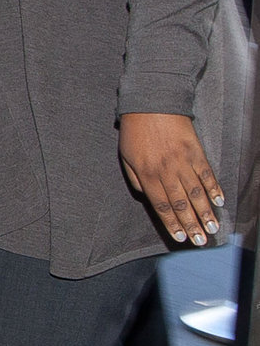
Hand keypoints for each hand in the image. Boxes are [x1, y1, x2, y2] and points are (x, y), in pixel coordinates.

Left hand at [118, 112, 224, 244]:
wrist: (151, 102)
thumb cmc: (135, 130)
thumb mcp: (125, 156)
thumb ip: (136, 179)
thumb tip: (147, 197)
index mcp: (147, 174)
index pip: (162, 205)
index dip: (172, 223)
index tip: (180, 237)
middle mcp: (167, 171)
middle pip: (181, 204)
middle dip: (191, 225)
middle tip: (200, 242)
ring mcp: (184, 162)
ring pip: (197, 193)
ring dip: (205, 213)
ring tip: (212, 230)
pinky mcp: (196, 152)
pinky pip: (207, 175)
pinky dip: (214, 189)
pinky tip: (219, 202)